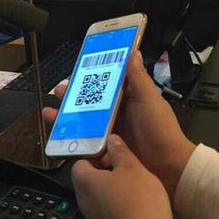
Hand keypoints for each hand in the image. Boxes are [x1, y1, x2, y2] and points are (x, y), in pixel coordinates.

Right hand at [44, 51, 195, 200]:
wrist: (168, 167)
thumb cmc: (160, 129)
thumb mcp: (149, 99)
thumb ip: (138, 78)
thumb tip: (133, 51)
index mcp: (128, 98)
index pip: (105, 84)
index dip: (90, 77)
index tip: (75, 71)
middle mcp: (117, 114)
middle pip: (90, 103)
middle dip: (72, 97)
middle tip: (58, 91)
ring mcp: (111, 133)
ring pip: (84, 123)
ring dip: (66, 118)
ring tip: (49, 114)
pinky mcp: (106, 151)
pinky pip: (87, 143)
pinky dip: (72, 141)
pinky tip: (58, 138)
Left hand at [72, 134, 172, 218]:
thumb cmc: (137, 199)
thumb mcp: (132, 168)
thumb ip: (119, 152)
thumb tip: (111, 140)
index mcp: (85, 182)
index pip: (79, 163)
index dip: (94, 156)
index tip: (110, 154)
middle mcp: (83, 202)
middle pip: (88, 181)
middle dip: (103, 172)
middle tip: (124, 168)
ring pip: (97, 198)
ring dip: (110, 190)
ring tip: (132, 186)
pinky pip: (106, 213)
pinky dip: (115, 206)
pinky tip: (134, 205)